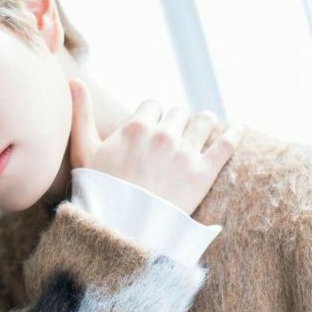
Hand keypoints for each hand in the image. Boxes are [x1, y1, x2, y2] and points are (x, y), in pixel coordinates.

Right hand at [68, 78, 242, 215]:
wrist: (121, 231)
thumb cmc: (99, 192)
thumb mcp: (83, 151)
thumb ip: (81, 113)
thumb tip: (74, 80)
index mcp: (136, 127)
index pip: (153, 105)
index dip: (152, 117)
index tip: (151, 130)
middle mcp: (162, 135)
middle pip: (177, 114)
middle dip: (175, 124)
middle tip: (171, 141)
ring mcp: (185, 153)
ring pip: (203, 121)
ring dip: (202, 124)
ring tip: (201, 132)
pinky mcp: (203, 173)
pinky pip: (227, 143)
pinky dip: (234, 132)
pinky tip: (236, 127)